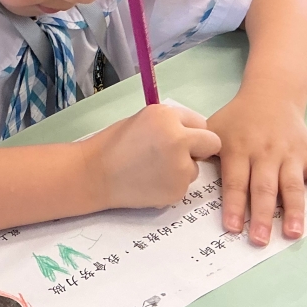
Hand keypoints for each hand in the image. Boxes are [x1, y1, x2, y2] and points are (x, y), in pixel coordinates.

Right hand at [85, 104, 221, 211]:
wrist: (94, 174)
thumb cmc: (113, 144)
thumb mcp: (143, 120)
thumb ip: (170, 124)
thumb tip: (193, 134)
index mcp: (167, 116)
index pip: (200, 122)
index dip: (189, 132)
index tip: (176, 138)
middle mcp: (178, 139)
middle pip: (212, 143)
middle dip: (199, 149)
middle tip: (177, 156)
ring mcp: (180, 167)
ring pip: (195, 168)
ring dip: (181, 169)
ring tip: (151, 170)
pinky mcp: (177, 190)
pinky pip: (183, 186)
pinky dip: (170, 185)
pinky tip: (149, 183)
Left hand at [207, 92, 306, 246]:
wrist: (271, 94)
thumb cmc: (238, 119)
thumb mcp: (213, 128)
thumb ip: (200, 150)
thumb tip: (178, 173)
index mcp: (239, 148)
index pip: (236, 181)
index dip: (234, 205)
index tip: (233, 228)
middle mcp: (265, 152)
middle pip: (264, 187)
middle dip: (262, 215)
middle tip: (260, 240)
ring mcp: (290, 154)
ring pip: (292, 185)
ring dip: (294, 210)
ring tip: (293, 233)